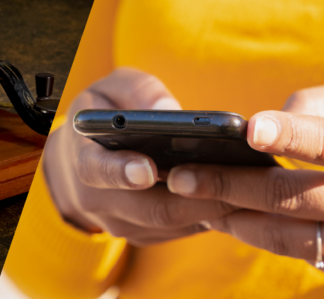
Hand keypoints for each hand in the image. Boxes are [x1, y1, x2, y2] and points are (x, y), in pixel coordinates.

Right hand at [44, 67, 236, 245]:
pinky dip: (208, 215)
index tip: (147, 168)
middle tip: (234, 180)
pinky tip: (235, 195)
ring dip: (210, 209)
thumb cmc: (102, 116)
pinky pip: (178, 230)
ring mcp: (120, 222)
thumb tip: (171, 110)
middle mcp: (96, 199)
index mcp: (83, 158)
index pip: (97, 170)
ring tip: (246, 187)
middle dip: (195, 195)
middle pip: (149, 208)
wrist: (77, 159)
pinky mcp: (142, 234)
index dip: (122, 171)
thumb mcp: (111, 89)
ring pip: (170, 224)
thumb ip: (137, 91)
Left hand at [167, 83, 323, 281]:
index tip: (246, 130)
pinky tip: (225, 215)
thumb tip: (261, 129)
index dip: (287, 135)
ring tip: (191, 196)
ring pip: (283, 233)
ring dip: (229, 215)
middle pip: (290, 196)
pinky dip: (254, 233)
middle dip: (227, 185)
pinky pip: (293, 251)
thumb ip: (317, 107)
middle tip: (180, 175)